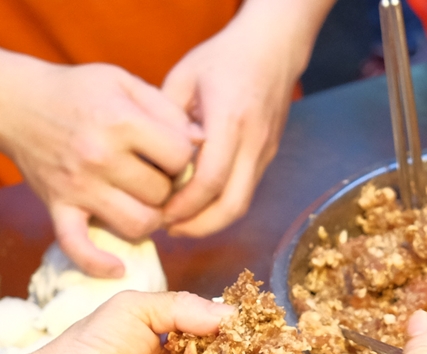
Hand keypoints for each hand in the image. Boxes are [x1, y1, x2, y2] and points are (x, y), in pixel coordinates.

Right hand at [0, 52, 197, 276]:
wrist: (16, 101)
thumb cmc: (78, 90)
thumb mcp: (125, 84)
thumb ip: (168, 110)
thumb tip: (203, 141)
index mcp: (120, 121)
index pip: (180, 157)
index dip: (186, 158)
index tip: (174, 153)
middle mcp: (100, 156)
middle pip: (162, 194)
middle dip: (170, 189)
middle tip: (159, 179)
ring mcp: (78, 186)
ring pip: (138, 225)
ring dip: (150, 220)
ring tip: (144, 203)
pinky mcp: (58, 206)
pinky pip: (78, 246)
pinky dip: (98, 263)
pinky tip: (117, 266)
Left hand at [160, 0, 317, 236]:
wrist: (272, 50)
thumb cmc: (224, 58)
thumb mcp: (183, 78)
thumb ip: (167, 120)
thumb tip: (153, 160)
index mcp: (229, 121)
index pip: (210, 180)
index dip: (185, 205)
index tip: (160, 212)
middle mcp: (252, 142)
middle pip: (233, 205)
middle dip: (199, 226)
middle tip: (170, 229)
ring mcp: (265, 152)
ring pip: (242, 204)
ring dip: (211, 221)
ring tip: (181, 222)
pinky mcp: (268, 156)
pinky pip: (246, 191)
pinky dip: (221, 205)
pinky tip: (199, 202)